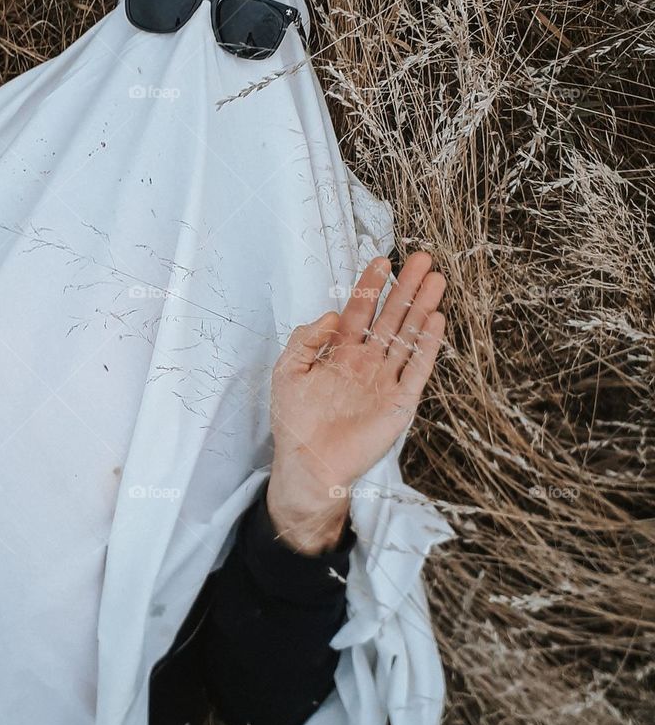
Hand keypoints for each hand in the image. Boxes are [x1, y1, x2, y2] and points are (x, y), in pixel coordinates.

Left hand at [266, 253, 445, 552]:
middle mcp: (367, 361)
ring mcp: (385, 380)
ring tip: (435, 280)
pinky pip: (417, 369)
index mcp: (340, 352)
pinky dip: (427, 346)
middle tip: (421, 259)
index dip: (370, 286)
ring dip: (421, 308)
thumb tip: (332, 314)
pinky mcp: (399, 402)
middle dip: (405, 288)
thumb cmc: (295, 421)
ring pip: (407, 336)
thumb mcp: (288, 371)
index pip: (359, 310)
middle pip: (391, 317)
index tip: (381, 260)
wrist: (309, 465)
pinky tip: (436, 320)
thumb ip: (306, 340)